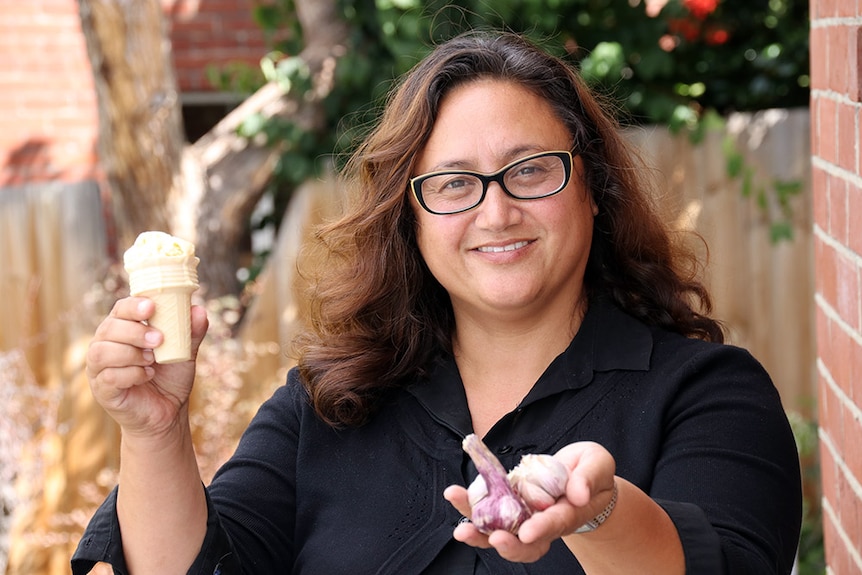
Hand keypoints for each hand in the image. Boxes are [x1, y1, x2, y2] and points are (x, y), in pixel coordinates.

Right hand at [86, 296, 208, 439]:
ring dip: (131, 353)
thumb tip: (198, 310)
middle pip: (109, 328)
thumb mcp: (185, 352)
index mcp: (124, 329)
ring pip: (102, 351)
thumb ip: (191, 332)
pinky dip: (131, 374)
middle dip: (135, 332)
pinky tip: (147, 376)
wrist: (167, 412)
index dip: (133, 306)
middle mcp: (106, 345)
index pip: (120, 309)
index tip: (151, 307)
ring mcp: (100, 368)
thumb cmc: (171, 377)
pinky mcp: (102, 389)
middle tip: (159, 340)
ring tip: (152, 360)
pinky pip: (109, 376)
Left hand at [443, 441, 615, 562]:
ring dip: (479, 533)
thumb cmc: (591, 472)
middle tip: (493, 538)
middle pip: (524, 544)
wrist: (580, 475)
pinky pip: (489, 511)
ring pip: (501, 532)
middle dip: (507, 544)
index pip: (555, 524)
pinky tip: (456, 496)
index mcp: (568, 514)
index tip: (528, 533)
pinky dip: (471, 506)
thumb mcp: (598, 465)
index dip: (542, 529)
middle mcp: (542, 522)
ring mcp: (523, 516)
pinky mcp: (508, 503)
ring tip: (461, 530)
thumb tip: (578, 493)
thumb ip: (590, 477)